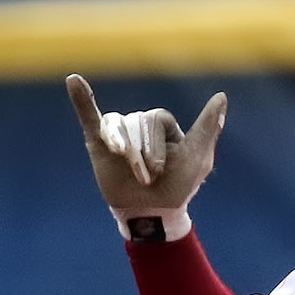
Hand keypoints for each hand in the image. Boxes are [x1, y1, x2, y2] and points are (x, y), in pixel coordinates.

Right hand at [67, 74, 227, 214]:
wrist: (151, 213)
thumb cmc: (178, 187)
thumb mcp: (198, 157)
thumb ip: (208, 126)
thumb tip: (221, 96)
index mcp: (164, 126)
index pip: (156, 118)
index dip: (156, 146)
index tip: (161, 171)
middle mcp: (141, 126)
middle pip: (136, 122)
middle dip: (141, 154)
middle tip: (148, 178)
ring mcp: (120, 133)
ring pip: (115, 126)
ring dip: (124, 151)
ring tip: (132, 174)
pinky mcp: (98, 143)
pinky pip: (89, 116)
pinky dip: (81, 99)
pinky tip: (73, 81)